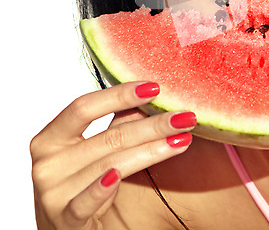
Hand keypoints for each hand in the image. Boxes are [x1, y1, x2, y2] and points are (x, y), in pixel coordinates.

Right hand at [30, 81, 195, 229]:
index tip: (155, 87)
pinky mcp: (63, 219)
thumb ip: (117, 124)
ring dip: (152, 151)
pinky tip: (119, 176)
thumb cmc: (81, 182)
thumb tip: (150, 95)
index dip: (119, 95)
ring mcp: (52, 192)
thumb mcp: (96, 150)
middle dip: (153, 125)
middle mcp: (47, 163)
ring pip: (111, 164)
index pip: (84, 107)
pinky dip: (101, 189)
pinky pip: (85, 201)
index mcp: (51, 138)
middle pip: (109, 136)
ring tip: (182, 140)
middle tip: (185, 117)